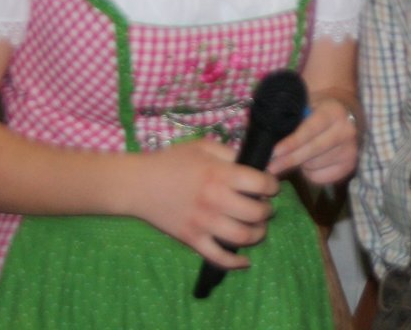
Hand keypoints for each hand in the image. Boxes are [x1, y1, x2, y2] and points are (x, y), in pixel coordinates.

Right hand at [125, 137, 279, 268]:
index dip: (272, 185)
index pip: (261, 184)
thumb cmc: (171, 161)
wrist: (138, 184)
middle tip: (264, 207)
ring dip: (258, 234)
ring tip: (258, 227)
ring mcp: (204, 223)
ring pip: (243, 236)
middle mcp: (216, 200)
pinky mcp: (192, 239)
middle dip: (267, 211)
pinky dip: (236, 262)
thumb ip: (230, 153)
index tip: (270, 186)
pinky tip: (245, 260)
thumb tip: (256, 163)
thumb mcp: (203, 147)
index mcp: (220, 174)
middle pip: (257, 213)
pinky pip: (218, 257)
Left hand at [269, 93, 358, 184]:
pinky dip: (310, 174)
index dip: (291, 143)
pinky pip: (321, 178)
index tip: (274, 153)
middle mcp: (347, 131)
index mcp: (334, 112)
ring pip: (314, 166)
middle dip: (288, 160)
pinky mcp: (350, 166)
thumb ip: (292, 118)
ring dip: (300, 165)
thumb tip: (268, 137)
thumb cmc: (319, 108)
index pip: (310, 130)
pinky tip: (309, 163)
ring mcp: (350, 150)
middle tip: (270, 167)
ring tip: (295, 156)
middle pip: (312, 151)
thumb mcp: (307, 104)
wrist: (346, 111)